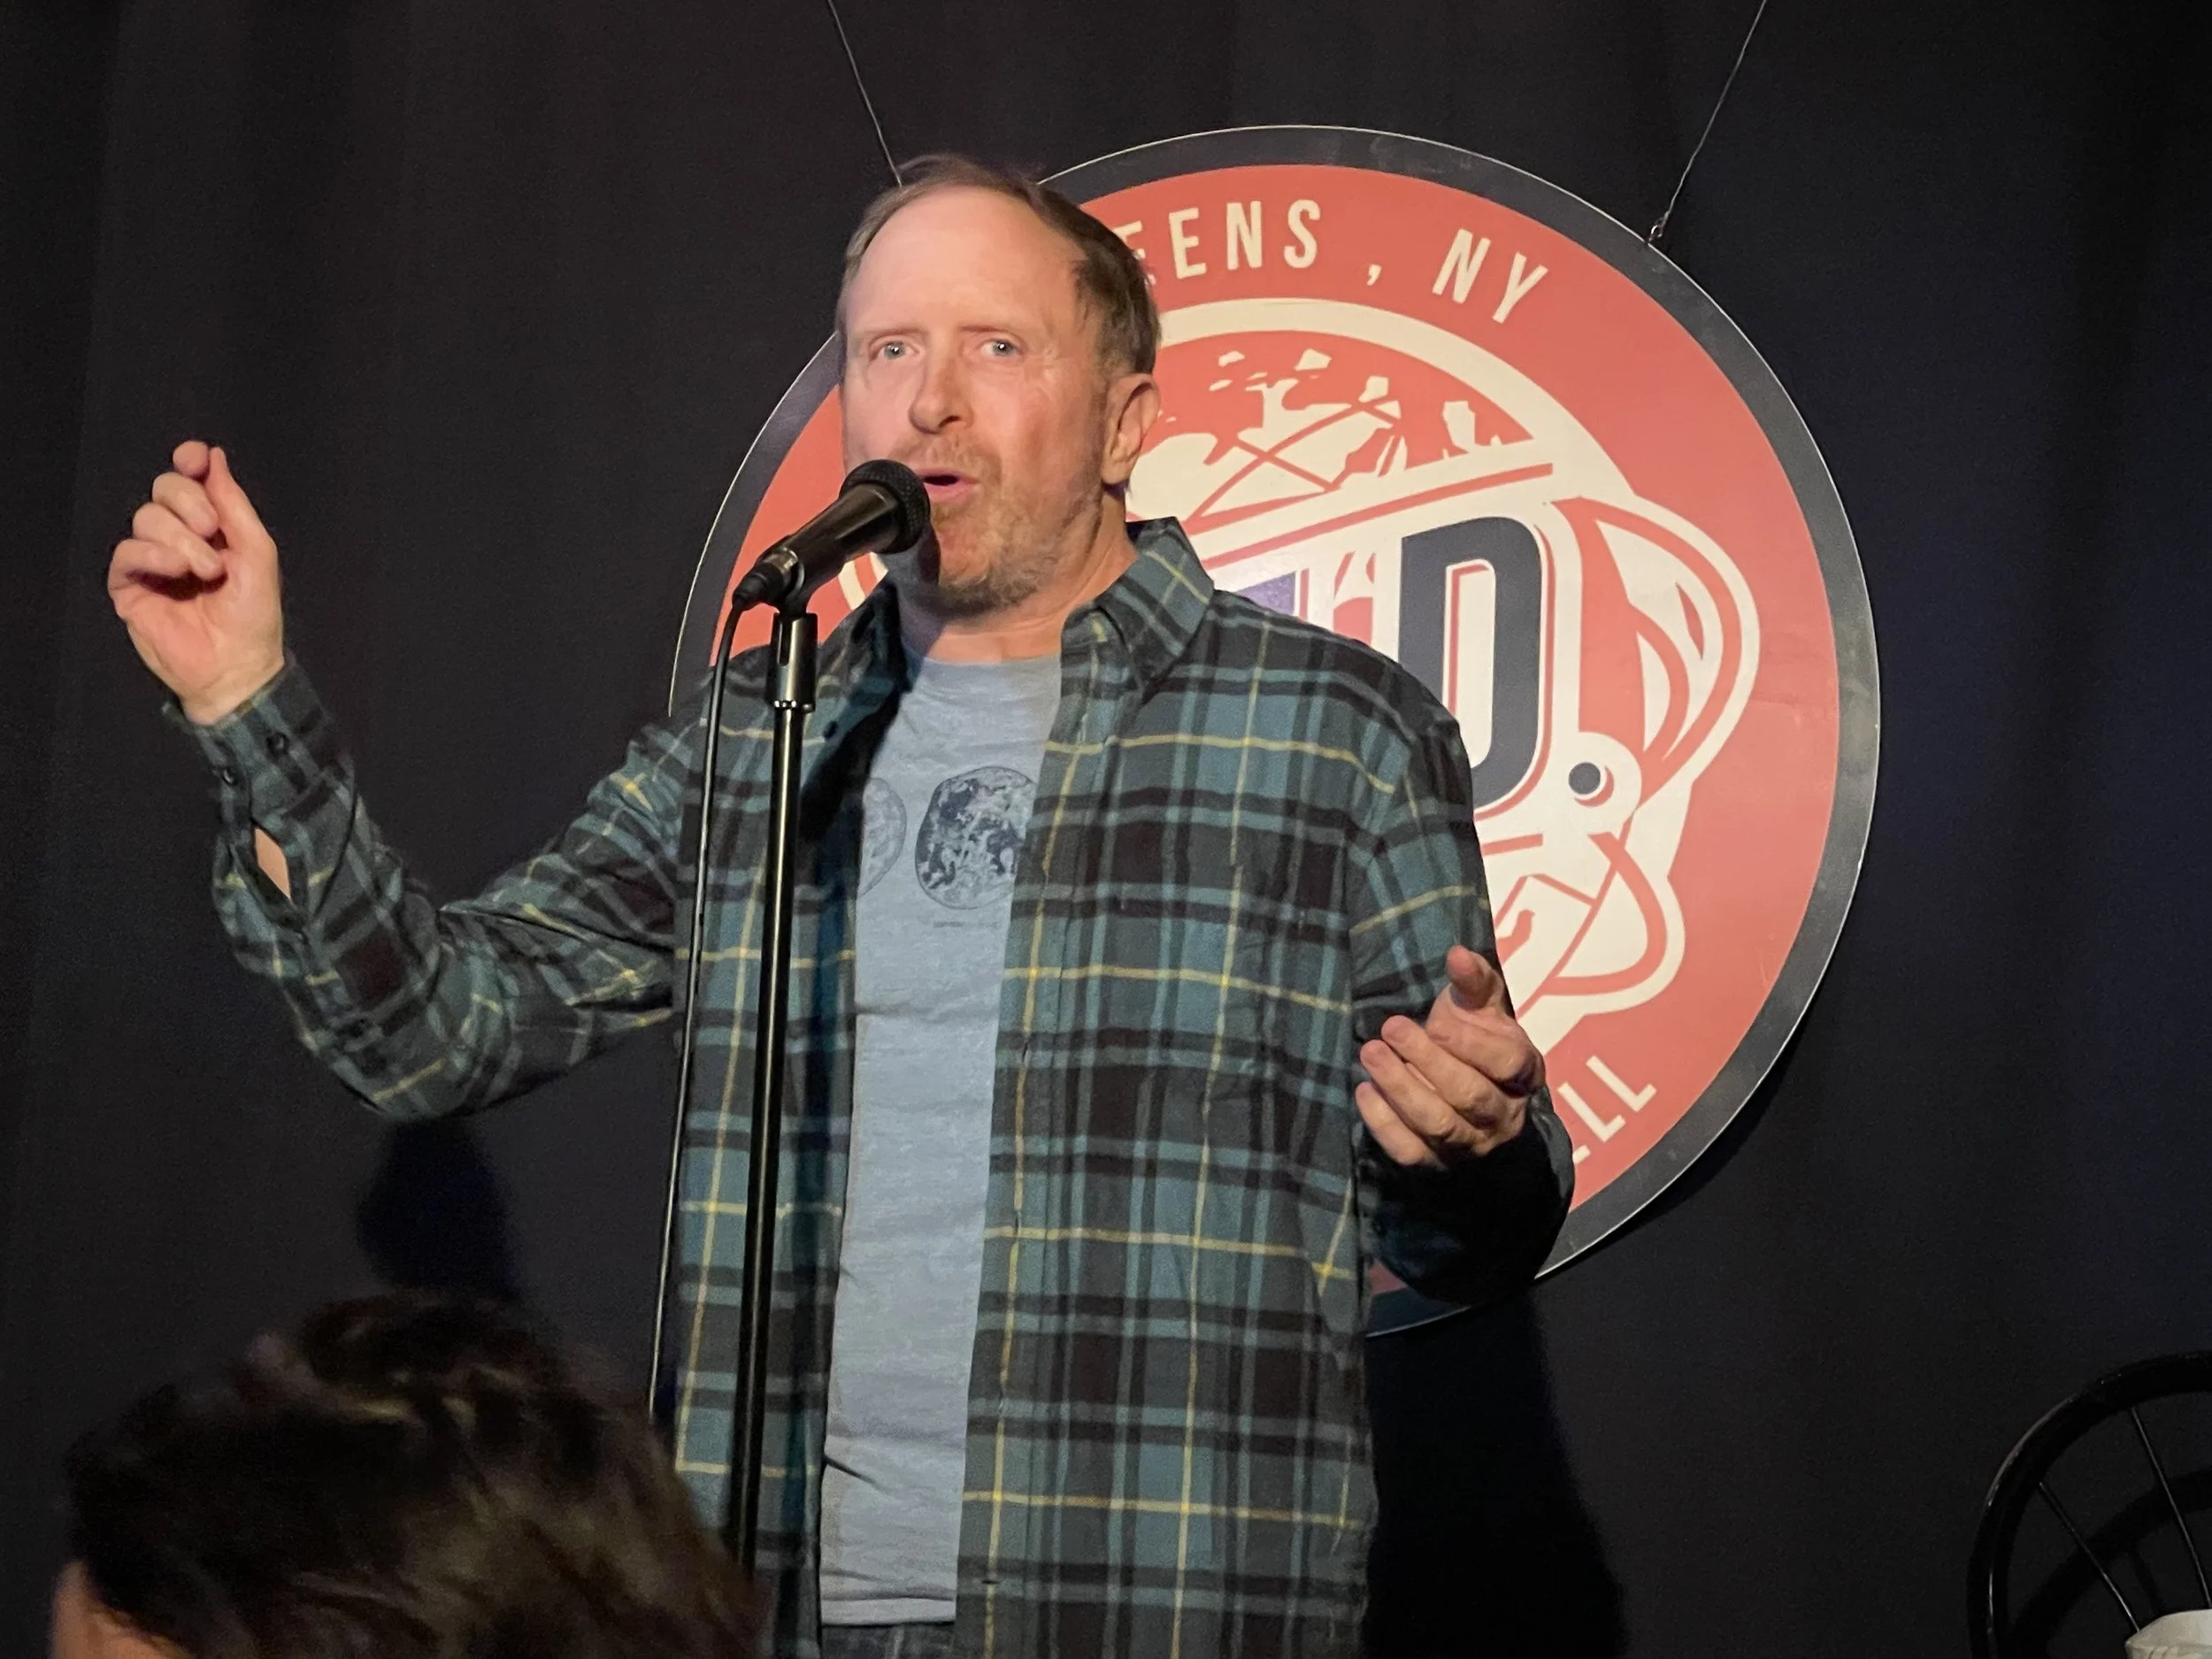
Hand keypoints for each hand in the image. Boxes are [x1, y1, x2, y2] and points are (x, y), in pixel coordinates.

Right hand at [109, 441, 284, 723]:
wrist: (236, 664)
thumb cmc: (253, 613)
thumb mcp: (256, 553)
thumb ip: (234, 505)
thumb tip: (213, 456)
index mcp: (211, 527)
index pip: (189, 479)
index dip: (189, 462)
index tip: (195, 458)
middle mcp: (178, 537)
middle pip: (164, 488)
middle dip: (188, 501)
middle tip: (212, 532)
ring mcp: (151, 560)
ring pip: (146, 517)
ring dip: (180, 538)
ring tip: (206, 571)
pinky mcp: (128, 585)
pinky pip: (127, 551)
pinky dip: (153, 554)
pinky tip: (177, 571)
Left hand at [1356, 944, 1544, 1165]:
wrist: (1469, 1092)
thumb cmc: (1475, 1039)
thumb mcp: (1481, 1006)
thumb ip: (1474, 980)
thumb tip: (1457, 954)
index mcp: (1524, 1072)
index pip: (1507, 1063)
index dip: (1472, 1043)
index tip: (1437, 1021)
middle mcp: (1504, 1116)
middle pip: (1469, 1095)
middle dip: (1426, 1060)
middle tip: (1391, 1028)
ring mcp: (1471, 1146)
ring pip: (1438, 1125)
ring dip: (1401, 1088)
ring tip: (1371, 1053)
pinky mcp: (1436, 1165)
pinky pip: (1410, 1152)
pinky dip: (1384, 1123)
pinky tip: (1364, 1091)